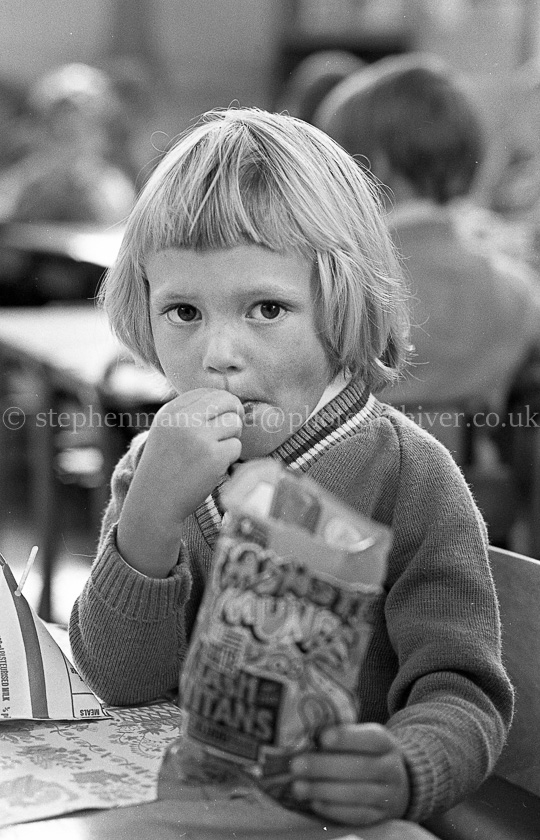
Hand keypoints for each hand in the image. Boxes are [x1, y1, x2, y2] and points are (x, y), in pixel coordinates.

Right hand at [117, 388, 243, 575]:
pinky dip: (230, 458)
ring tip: (214, 454)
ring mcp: (199, 437)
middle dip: (234, 414)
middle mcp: (183, 419)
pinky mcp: (214, 456)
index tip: (222, 417)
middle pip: (227, 401)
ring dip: (231, 439)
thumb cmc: (165, 469)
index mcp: (171, 411)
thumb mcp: (166, 432)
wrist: (155, 503)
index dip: (221, 403)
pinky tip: (213, 468)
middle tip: (231, 431)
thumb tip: (228, 401)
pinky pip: (237, 447)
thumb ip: (189, 414)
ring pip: (235, 424)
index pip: (207, 392)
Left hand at [290, 723, 409, 825]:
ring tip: (298, 787)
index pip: (370, 739)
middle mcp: (392, 769)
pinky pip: (357, 816)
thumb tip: (307, 735)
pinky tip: (314, 802)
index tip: (322, 737)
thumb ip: (342, 736)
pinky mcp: (380, 818)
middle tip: (297, 765)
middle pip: (361, 768)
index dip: (347, 738)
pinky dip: (333, 810)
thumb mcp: (363, 738)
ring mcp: (388, 796)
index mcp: (387, 744)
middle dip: (325, 766)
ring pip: (357, 794)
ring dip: (323, 790)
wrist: (396, 784)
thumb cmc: (367, 754)